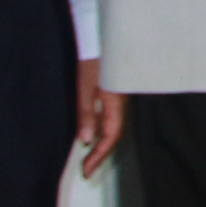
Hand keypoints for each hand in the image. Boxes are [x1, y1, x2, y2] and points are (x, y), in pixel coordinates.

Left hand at [76, 59, 124, 177]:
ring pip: (113, 126)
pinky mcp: (115, 92)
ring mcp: (119, 97)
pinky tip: (92, 132)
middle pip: (114, 134)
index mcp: (115, 102)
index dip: (98, 155)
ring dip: (101, 142)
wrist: (101, 35)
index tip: (86, 170)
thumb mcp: (84, 86)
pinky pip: (111, 116)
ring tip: (89, 156)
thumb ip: (86, 113)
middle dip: (101, 153)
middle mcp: (120, 103)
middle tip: (87, 169)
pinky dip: (102, 129)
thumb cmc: (93, 59)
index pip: (110, 136)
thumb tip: (85, 140)